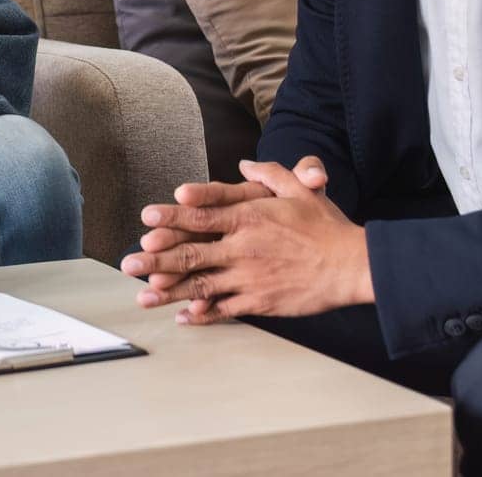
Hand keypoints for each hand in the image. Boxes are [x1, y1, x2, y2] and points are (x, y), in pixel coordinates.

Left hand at [121, 157, 369, 321]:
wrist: (352, 266)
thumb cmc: (326, 226)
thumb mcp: (299, 190)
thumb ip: (269, 175)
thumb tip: (245, 165)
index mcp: (249, 217)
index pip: (201, 214)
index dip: (171, 216)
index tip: (146, 218)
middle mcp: (243, 247)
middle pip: (191, 252)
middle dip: (155, 259)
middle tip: (128, 262)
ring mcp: (249, 277)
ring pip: (200, 285)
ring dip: (169, 290)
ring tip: (142, 295)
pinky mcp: (259, 301)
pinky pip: (223, 309)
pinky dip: (201, 314)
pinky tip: (182, 317)